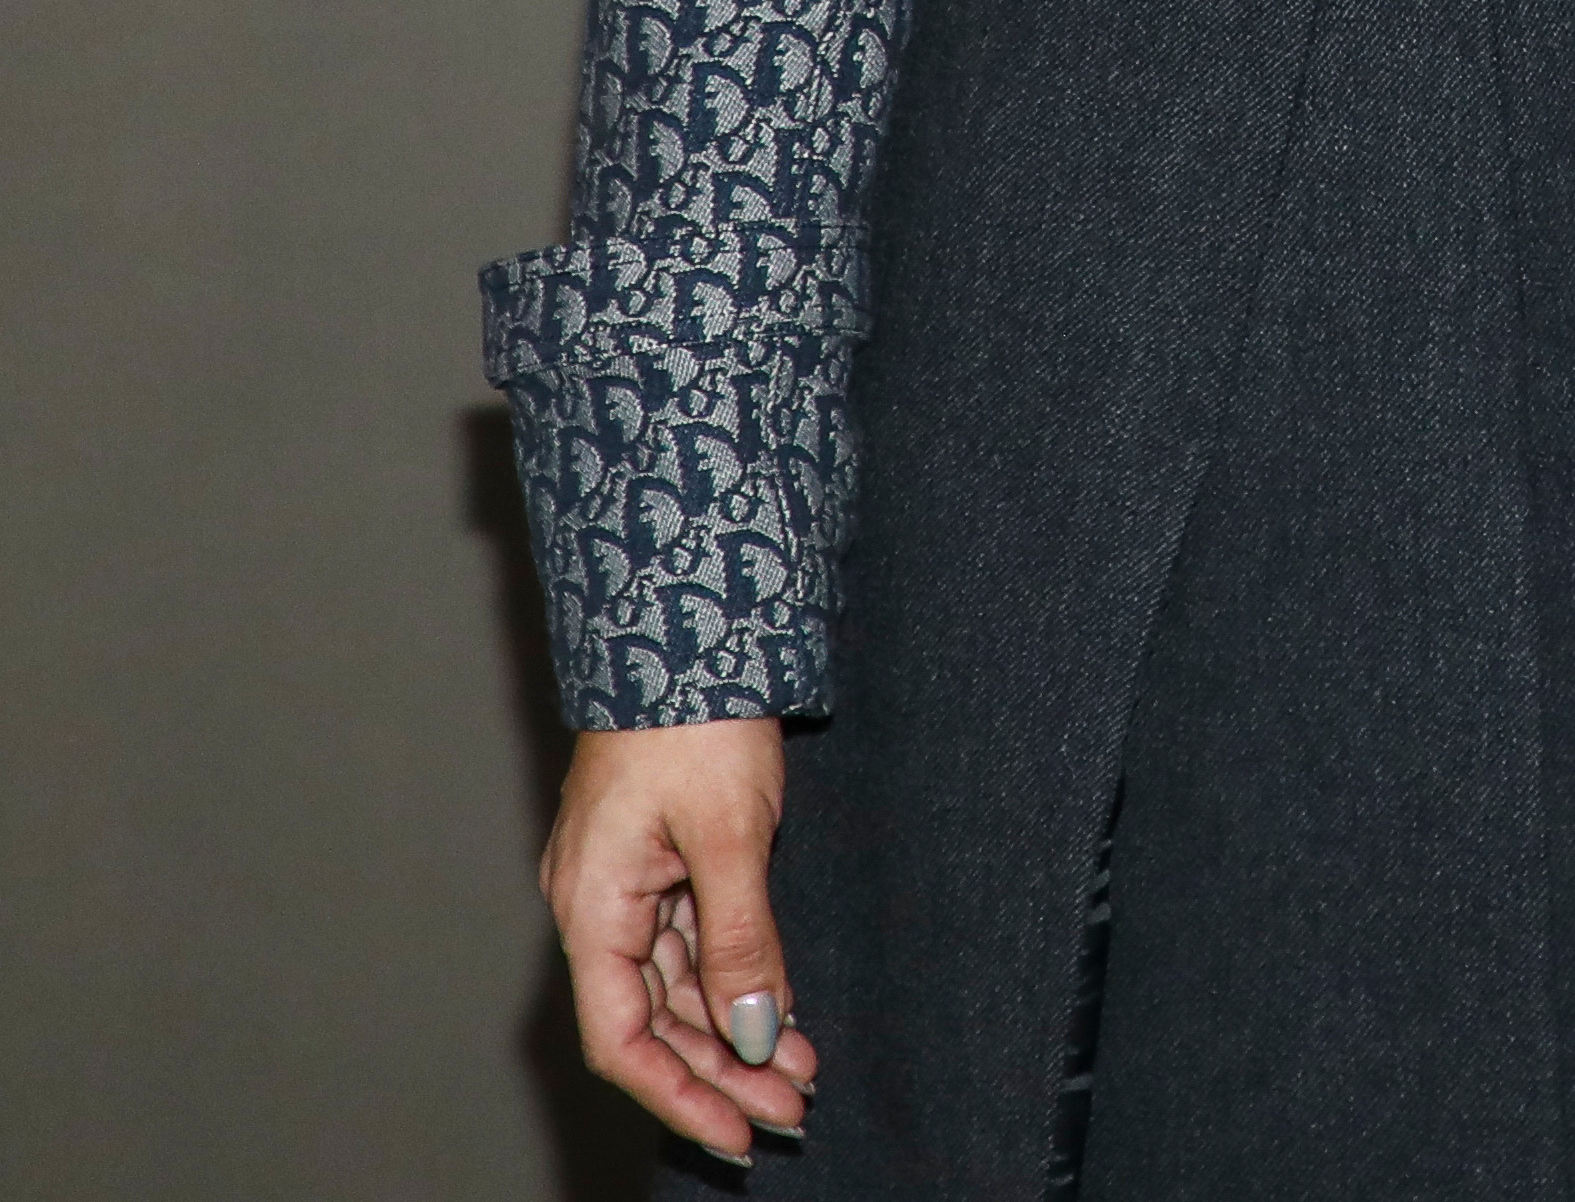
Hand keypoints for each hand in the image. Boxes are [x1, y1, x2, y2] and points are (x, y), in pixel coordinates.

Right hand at [545, 717, 812, 1153]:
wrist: (688, 623)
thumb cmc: (696, 719)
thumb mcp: (729, 835)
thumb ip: (740, 938)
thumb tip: (755, 1030)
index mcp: (593, 908)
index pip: (623, 1037)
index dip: (679, 1093)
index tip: (741, 1131)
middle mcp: (600, 906)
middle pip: (653, 1020)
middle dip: (721, 1072)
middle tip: (793, 1113)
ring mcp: (630, 884)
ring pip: (678, 986)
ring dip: (734, 1033)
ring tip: (801, 1075)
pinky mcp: (664, 860)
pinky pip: (694, 943)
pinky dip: (735, 981)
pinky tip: (782, 1013)